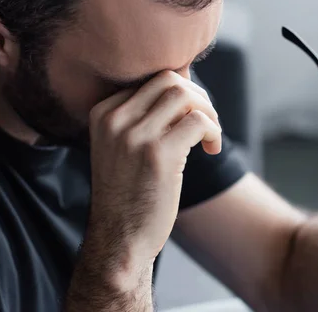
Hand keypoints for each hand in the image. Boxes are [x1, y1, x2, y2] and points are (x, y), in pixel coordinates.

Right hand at [86, 71, 221, 277]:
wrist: (119, 238)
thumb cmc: (129, 192)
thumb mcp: (123, 146)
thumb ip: (144, 115)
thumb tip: (185, 79)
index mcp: (103, 113)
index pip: (152, 79)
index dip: (182, 93)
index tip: (190, 118)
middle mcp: (114, 120)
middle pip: (170, 79)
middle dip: (198, 97)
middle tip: (207, 124)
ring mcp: (134, 136)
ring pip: (185, 95)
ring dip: (208, 113)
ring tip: (211, 137)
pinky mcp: (158, 155)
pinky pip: (199, 122)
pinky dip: (214, 132)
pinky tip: (211, 151)